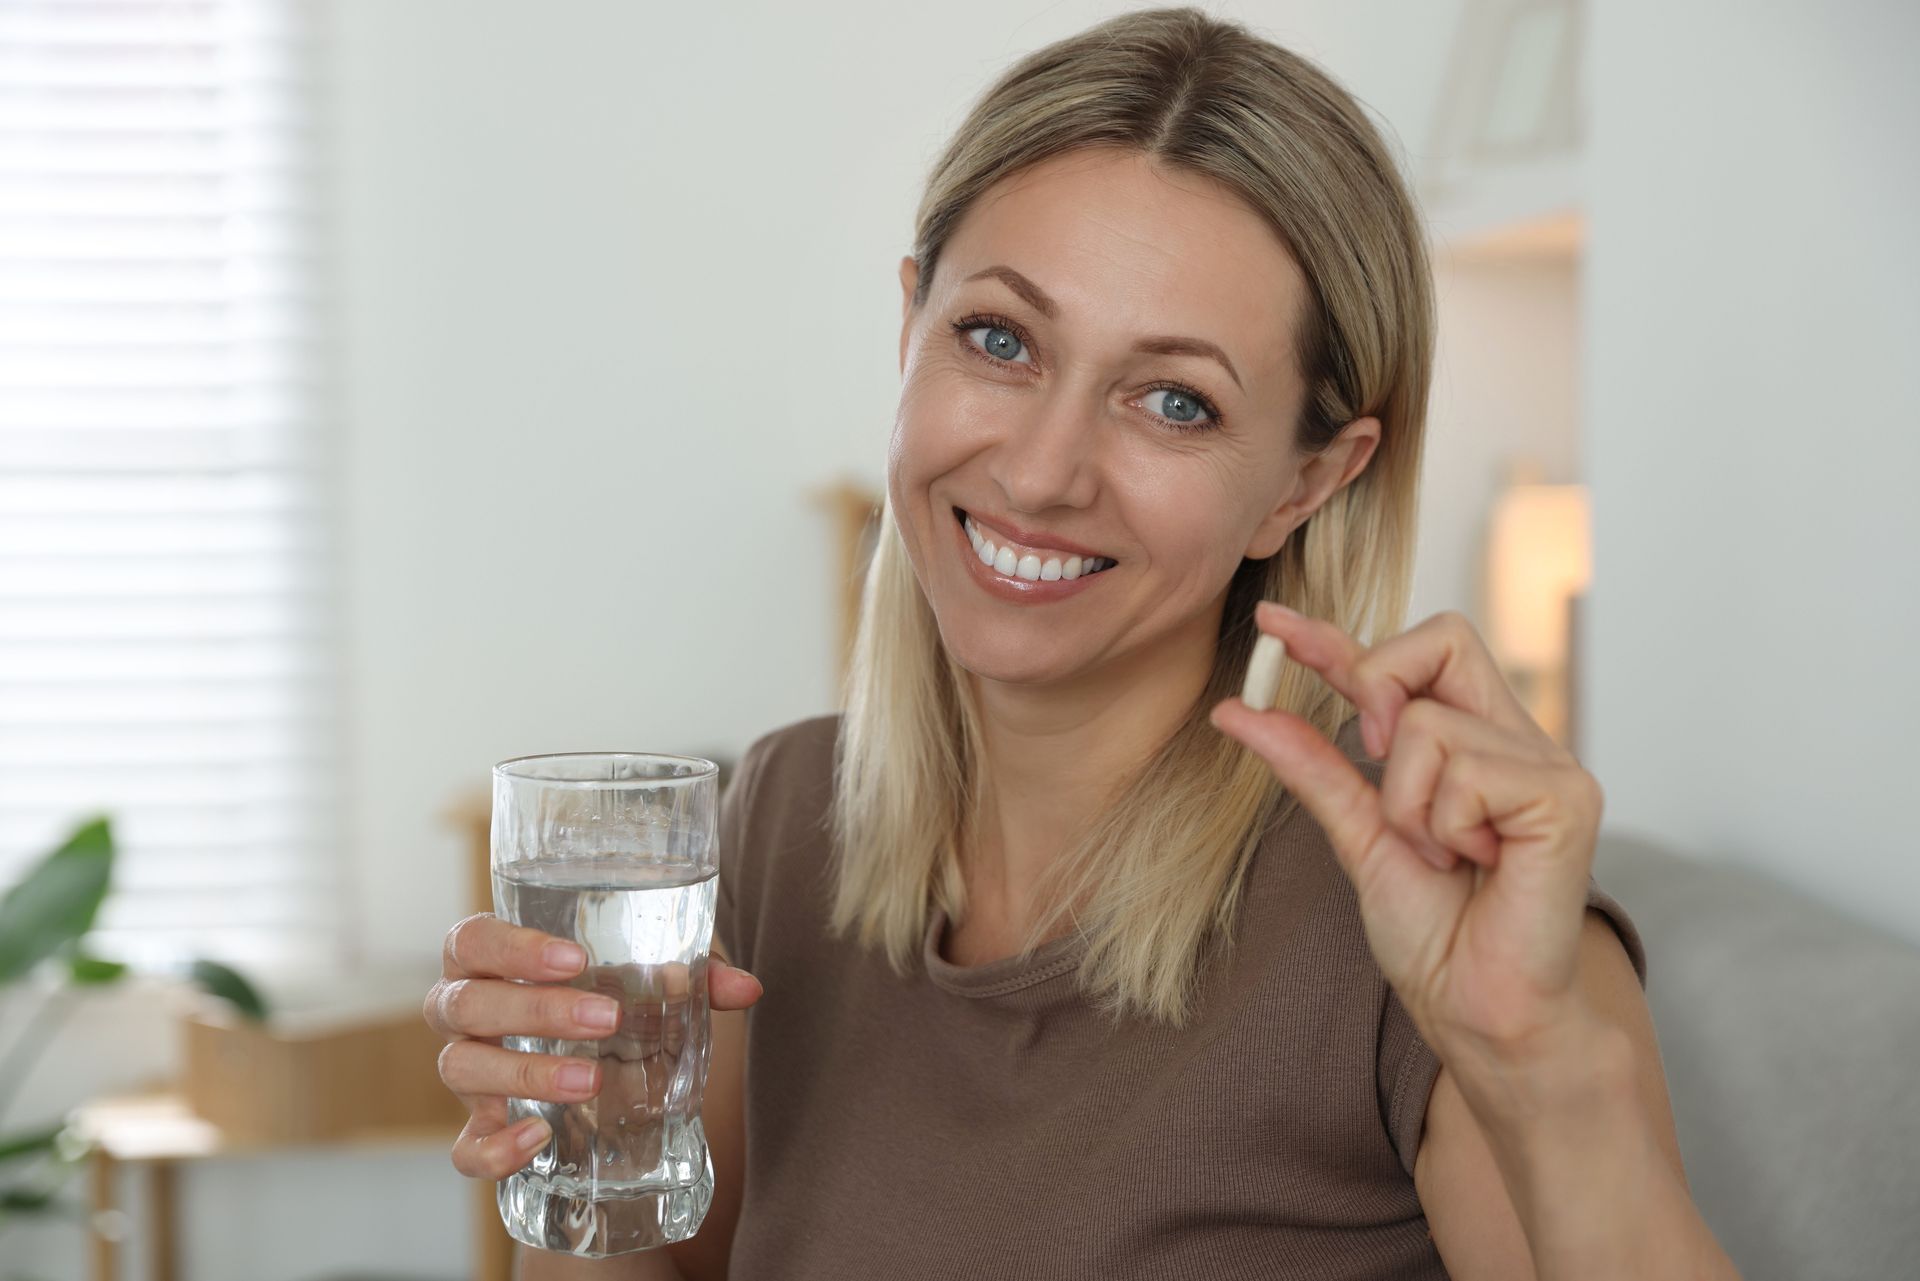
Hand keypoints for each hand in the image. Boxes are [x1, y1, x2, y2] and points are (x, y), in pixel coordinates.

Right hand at [423, 912, 763, 1178]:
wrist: (597, 1076)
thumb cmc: (608, 1001)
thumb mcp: (647, 981)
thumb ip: (693, 975)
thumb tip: (747, 987)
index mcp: (489, 960)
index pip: (474, 940)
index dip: (513, 947)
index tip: (575, 958)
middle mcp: (464, 1012)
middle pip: (467, 1004)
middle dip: (536, 1010)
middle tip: (607, 1018)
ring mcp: (465, 1074)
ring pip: (461, 1069)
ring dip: (525, 1073)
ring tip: (590, 1080)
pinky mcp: (478, 1132)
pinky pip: (465, 1150)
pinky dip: (495, 1148)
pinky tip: (538, 1138)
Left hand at [1209, 604, 1603, 1065]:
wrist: (1477, 1010)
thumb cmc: (1435, 933)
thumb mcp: (1355, 834)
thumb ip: (1311, 766)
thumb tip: (1236, 710)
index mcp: (1468, 741)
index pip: (1405, 658)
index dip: (1335, 636)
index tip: (1272, 621)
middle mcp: (1513, 738)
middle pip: (1440, 638)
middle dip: (1379, 684)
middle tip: (1377, 759)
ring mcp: (1546, 762)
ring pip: (1428, 724)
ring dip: (1407, 804)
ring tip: (1443, 856)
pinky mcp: (1566, 796)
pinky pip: (1467, 772)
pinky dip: (1446, 825)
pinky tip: (1478, 863)